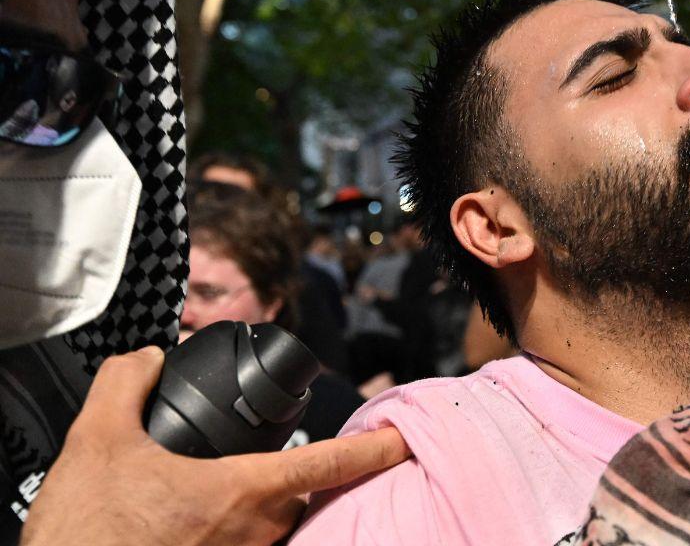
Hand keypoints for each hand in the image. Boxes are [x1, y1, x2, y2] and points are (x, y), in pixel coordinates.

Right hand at [20, 347, 409, 545]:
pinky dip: (239, 530)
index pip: (330, 463)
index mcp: (241, 491)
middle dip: (292, 474)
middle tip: (264, 459)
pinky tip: (197, 526)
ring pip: (275, 525)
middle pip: (299, 494)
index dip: (374, 448)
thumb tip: (148, 359)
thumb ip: (127, 385)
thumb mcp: (95, 441)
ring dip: (262, 506)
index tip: (404, 438)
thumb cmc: (86, 534)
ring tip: (215, 497)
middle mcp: (255, 532)